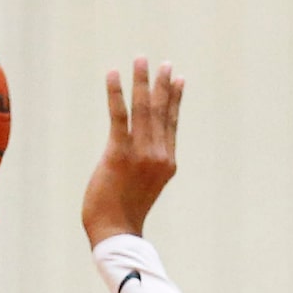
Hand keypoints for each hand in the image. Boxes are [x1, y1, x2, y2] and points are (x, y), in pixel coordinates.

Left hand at [81, 57, 183, 246]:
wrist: (116, 233)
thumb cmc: (124, 214)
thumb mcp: (144, 187)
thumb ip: (146, 167)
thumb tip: (142, 156)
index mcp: (167, 163)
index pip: (172, 123)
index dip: (175, 99)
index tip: (178, 79)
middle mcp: (158, 155)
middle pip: (160, 111)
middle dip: (161, 84)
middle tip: (162, 63)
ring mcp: (140, 154)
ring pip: (142, 109)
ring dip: (141, 81)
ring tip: (141, 59)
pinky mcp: (119, 153)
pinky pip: (118, 116)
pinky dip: (115, 92)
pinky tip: (113, 74)